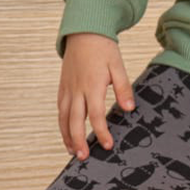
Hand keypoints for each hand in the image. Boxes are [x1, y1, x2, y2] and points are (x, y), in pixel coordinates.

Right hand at [58, 33, 135, 159]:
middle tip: (83, 157)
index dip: (102, 132)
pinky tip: (66, 133)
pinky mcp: (63, 87)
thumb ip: (123, 88)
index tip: (108, 145)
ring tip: (72, 151)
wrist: (84, 32)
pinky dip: (62, 124)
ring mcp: (67, 89)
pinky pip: (60, 109)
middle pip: (75, 121)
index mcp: (92, 85)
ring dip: (67, 136)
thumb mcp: (118, 65)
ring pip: (64, 117)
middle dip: (78, 140)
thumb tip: (129, 108)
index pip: (96, 115)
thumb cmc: (103, 49)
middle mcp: (77, 90)